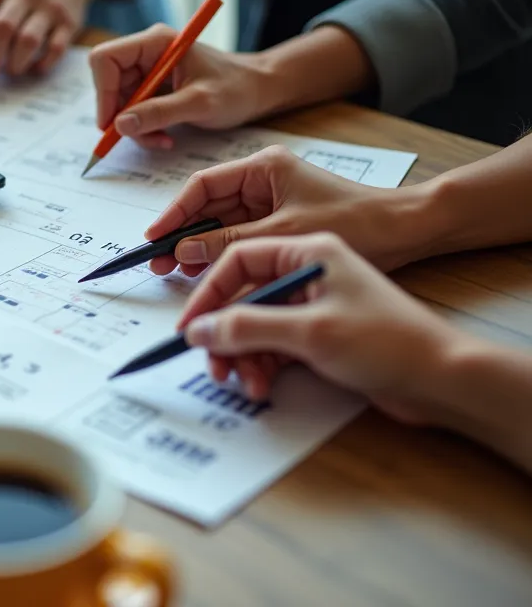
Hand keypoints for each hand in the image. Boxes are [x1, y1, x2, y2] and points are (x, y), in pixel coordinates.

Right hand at [89, 24, 278, 148]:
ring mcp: (148, 70)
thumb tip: (119, 124)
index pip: (105, 59)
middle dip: (121, 115)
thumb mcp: (199, 103)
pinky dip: (144, 128)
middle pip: (109, 83)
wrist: (257, 91)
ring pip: (119, 102)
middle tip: (141, 136)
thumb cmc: (236, 89)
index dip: (104, 91)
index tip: (113, 123)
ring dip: (135, 127)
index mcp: (155, 42)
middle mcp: (146, 52)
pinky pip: (133, 111)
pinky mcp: (152, 87)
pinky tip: (165, 135)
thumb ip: (159, 112)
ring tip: (161, 139)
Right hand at [143, 146, 428, 276]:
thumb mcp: (285, 232)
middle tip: (158, 264)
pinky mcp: (282, 229)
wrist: (408, 232)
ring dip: (200, 252)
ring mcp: (272, 207)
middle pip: (208, 209)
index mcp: (264, 168)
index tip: (154, 238)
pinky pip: (241, 243)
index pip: (203, 186)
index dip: (173, 213)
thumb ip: (229, 241)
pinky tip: (207, 278)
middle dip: (182, 237)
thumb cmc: (358, 221)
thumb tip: (184, 251)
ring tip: (175, 276)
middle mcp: (264, 183)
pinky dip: (224, 261)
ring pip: (222, 229)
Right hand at [179, 233, 459, 423]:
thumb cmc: (390, 339)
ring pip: (256, 324)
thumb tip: (201, 330)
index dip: (208, 291)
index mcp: (308, 250)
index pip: (239, 258)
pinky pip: (274, 343)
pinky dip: (263, 364)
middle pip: (243, 294)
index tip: (190, 323)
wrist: (443, 376)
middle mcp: (309, 271)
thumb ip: (247, 328)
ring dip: (243, 354)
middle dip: (224, 331)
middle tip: (210, 360)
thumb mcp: (310, 331)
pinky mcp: (321, 332)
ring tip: (243, 382)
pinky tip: (262, 384)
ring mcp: (315, 303)